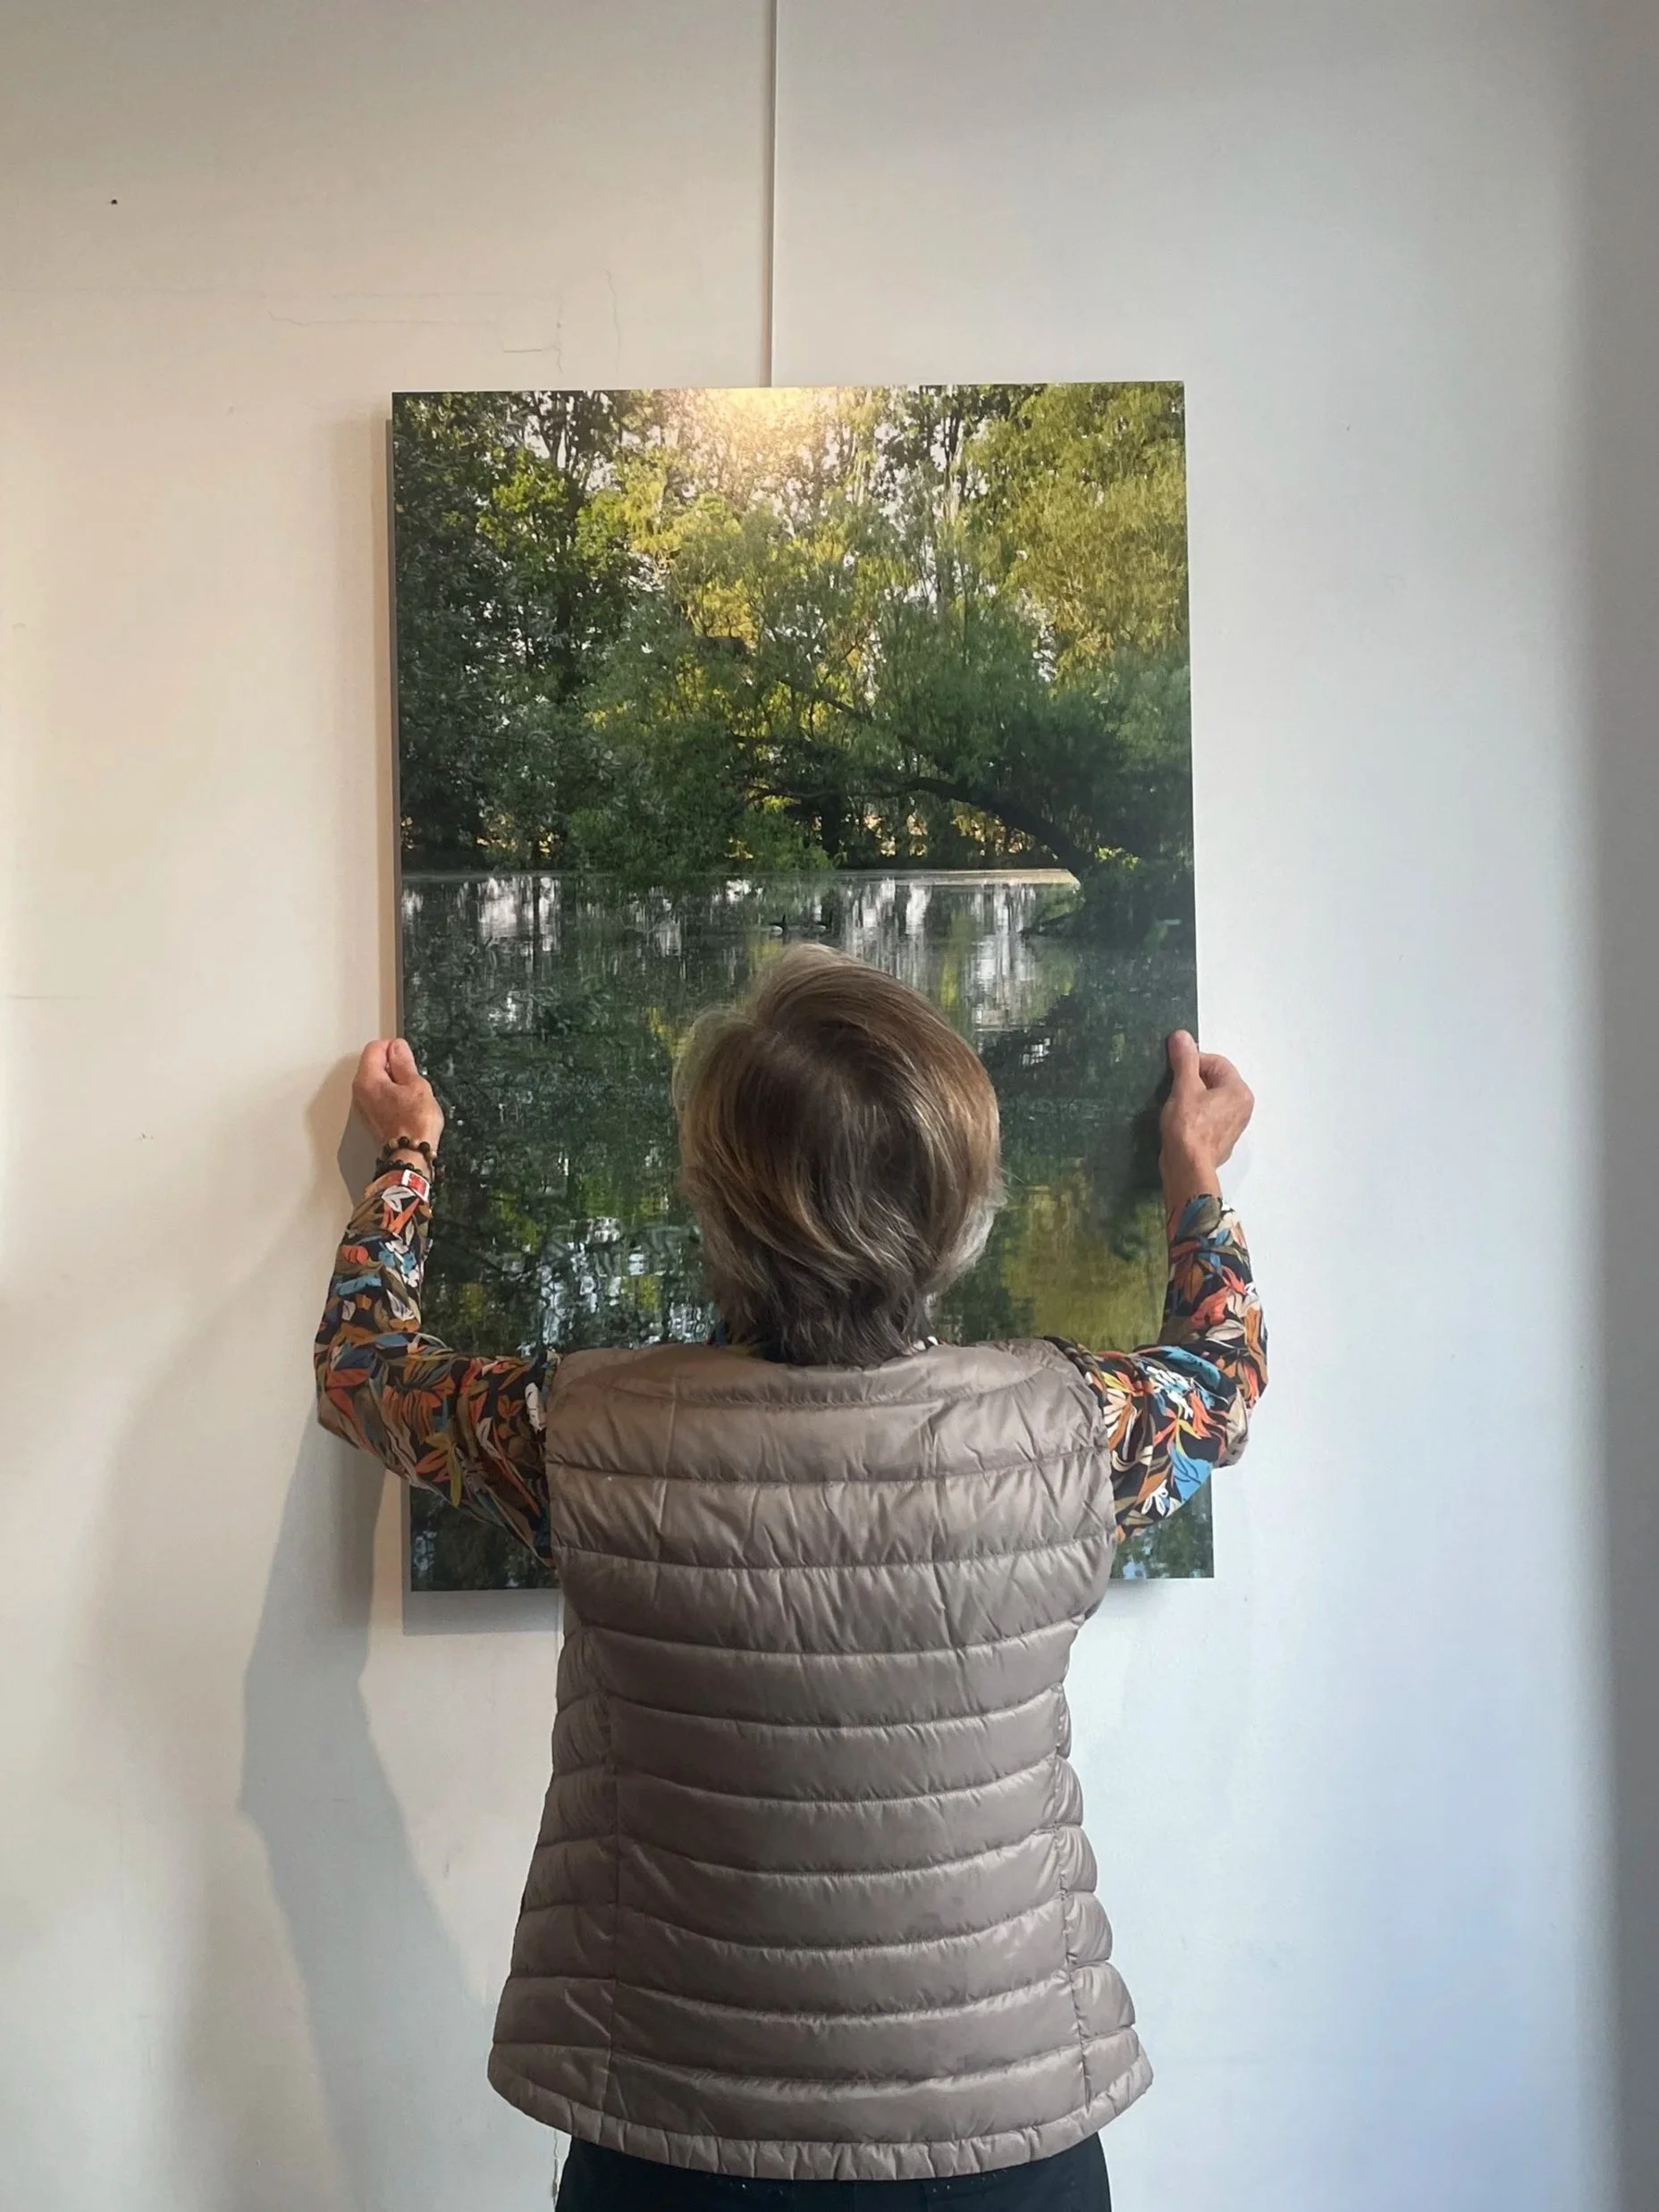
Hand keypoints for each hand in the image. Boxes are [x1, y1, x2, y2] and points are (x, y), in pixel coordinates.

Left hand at [352, 1038, 444, 1153]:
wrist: (411, 1155)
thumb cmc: (415, 1123)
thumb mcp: (416, 1084)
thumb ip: (404, 1062)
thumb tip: (398, 1047)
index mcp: (367, 1079)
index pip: (374, 1047)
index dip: (394, 1047)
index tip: (408, 1056)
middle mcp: (359, 1092)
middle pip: (373, 1063)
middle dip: (393, 1064)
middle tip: (412, 1077)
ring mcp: (363, 1106)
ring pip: (376, 1080)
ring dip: (393, 1081)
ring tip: (410, 1094)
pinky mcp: (370, 1117)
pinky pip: (378, 1096)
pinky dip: (391, 1094)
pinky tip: (406, 1105)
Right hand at [1159, 1030, 1251, 1210]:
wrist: (1187, 1169)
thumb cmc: (1187, 1127)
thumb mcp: (1184, 1088)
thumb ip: (1184, 1060)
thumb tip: (1181, 1035)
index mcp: (1239, 1091)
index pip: (1215, 1062)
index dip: (1191, 1062)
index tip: (1173, 1072)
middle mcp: (1243, 1107)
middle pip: (1214, 1080)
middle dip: (1192, 1080)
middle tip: (1172, 1089)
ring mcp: (1234, 1126)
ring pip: (1210, 1099)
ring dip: (1192, 1097)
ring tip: (1174, 1105)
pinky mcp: (1221, 1140)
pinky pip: (1208, 1117)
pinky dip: (1195, 1115)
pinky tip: (1180, 1121)